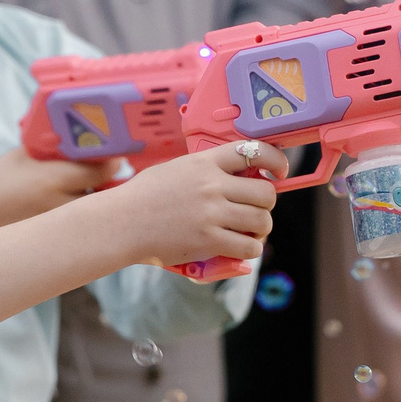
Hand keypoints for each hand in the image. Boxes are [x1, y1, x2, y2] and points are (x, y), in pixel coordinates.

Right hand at [0, 147, 116, 241]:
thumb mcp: (23, 156)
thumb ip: (55, 150)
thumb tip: (84, 144)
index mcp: (52, 178)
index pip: (103, 170)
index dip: (115, 161)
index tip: (117, 157)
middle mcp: (60, 204)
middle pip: (106, 195)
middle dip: (112, 186)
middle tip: (111, 177)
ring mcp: (58, 226)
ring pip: (94, 214)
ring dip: (98, 204)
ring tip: (93, 194)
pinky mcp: (55, 240)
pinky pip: (80, 229)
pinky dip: (84, 221)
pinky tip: (79, 215)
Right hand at [105, 143, 284, 268]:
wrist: (121, 222)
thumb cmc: (142, 197)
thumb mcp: (175, 169)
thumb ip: (205, 171)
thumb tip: (235, 179)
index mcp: (204, 162)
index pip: (253, 151)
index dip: (275, 161)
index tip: (279, 172)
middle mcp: (212, 185)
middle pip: (266, 193)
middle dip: (266, 205)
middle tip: (255, 212)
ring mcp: (211, 213)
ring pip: (262, 221)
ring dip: (260, 229)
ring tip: (249, 233)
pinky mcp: (209, 240)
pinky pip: (248, 247)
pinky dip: (250, 250)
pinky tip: (240, 249)